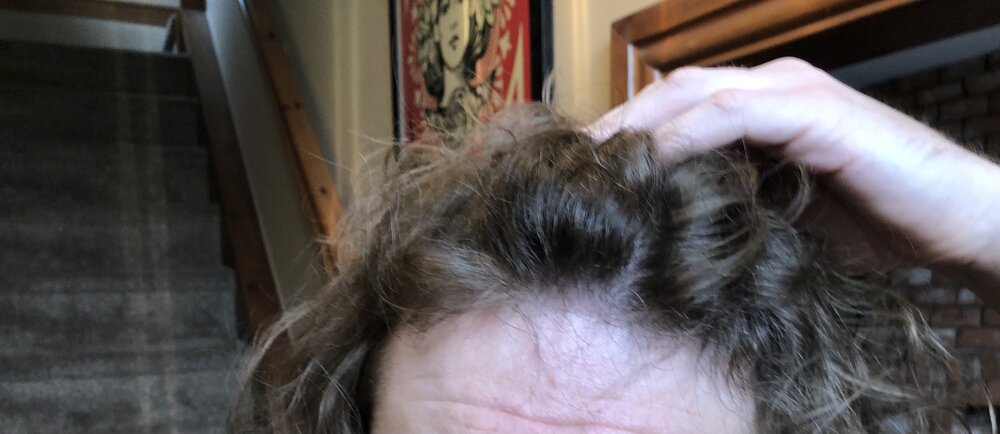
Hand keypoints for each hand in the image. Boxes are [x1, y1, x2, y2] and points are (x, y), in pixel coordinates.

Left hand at [589, 58, 999, 297]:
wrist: (955, 221)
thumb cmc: (876, 222)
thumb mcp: (784, 213)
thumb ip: (734, 204)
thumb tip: (671, 226)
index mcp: (763, 105)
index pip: (678, 107)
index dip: (629, 134)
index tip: (587, 171)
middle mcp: (772, 86)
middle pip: (671, 92)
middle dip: (618, 124)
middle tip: (573, 163)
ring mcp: (792, 91)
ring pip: (692, 94)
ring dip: (638, 126)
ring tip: (595, 162)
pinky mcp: (812, 110)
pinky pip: (730, 114)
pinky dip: (684, 136)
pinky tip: (649, 163)